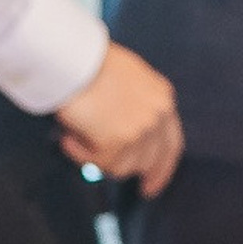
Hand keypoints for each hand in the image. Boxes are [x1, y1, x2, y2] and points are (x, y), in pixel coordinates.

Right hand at [57, 44, 183, 196]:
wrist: (70, 60)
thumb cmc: (87, 63)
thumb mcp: (127, 79)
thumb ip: (135, 105)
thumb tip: (121, 133)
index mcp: (162, 97)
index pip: (171, 144)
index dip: (162, 168)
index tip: (152, 183)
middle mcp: (157, 115)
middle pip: (148, 161)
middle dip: (130, 169)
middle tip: (114, 173)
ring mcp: (140, 131)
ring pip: (122, 167)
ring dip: (98, 156)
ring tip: (78, 134)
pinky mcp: (119, 143)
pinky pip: (98, 164)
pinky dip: (81, 154)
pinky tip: (70, 138)